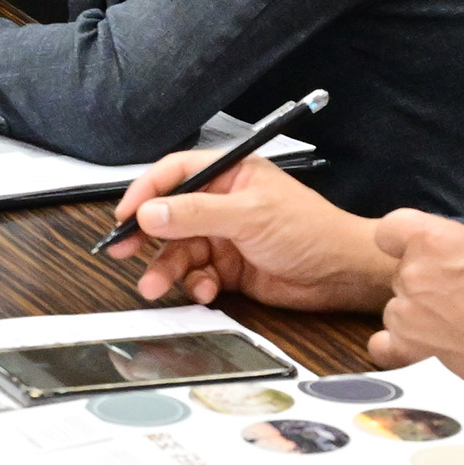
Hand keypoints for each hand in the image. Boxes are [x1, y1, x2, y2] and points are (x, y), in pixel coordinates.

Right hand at [113, 151, 397, 310]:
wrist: (342, 275)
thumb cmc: (310, 230)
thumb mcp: (249, 215)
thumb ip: (196, 214)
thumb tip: (150, 212)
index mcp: (230, 175)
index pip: (175, 173)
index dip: (146, 191)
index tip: (125, 214)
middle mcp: (223, 203)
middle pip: (169, 215)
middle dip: (145, 234)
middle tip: (121, 250)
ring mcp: (225, 237)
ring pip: (179, 250)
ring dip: (165, 268)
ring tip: (154, 286)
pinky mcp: (230, 268)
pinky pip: (197, 275)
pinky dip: (194, 285)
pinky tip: (205, 290)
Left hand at [365, 211, 463, 393]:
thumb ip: (450, 245)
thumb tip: (431, 252)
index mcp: (432, 239)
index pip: (390, 230)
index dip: (402, 243)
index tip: (421, 256)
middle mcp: (410, 272)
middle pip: (399, 274)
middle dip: (422, 285)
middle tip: (458, 302)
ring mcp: (403, 313)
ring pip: (395, 310)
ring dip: (416, 318)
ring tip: (456, 331)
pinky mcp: (403, 350)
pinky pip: (380, 345)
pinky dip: (398, 348)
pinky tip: (426, 350)